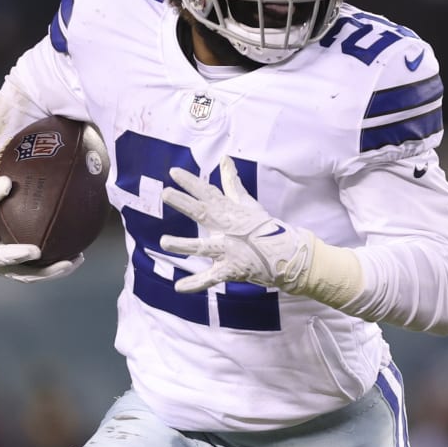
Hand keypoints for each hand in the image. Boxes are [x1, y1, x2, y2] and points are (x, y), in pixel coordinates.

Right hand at [0, 176, 83, 282]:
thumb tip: (6, 182)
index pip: (1, 258)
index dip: (17, 256)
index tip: (35, 251)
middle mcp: (0, 267)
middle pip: (26, 274)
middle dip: (48, 272)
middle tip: (68, 263)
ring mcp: (11, 267)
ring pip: (36, 272)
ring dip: (57, 269)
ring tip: (79, 258)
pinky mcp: (19, 264)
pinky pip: (40, 265)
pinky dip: (55, 259)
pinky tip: (75, 248)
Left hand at [159, 157, 312, 292]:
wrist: (284, 254)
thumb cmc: (262, 227)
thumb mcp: (247, 203)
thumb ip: (231, 183)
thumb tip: (224, 159)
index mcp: (229, 212)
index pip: (207, 193)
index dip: (191, 183)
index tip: (173, 173)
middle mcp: (226, 229)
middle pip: (203, 214)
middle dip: (185, 204)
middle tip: (166, 194)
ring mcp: (228, 250)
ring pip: (203, 247)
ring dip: (184, 245)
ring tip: (164, 242)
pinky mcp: (230, 269)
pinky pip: (210, 278)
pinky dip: (195, 284)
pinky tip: (178, 287)